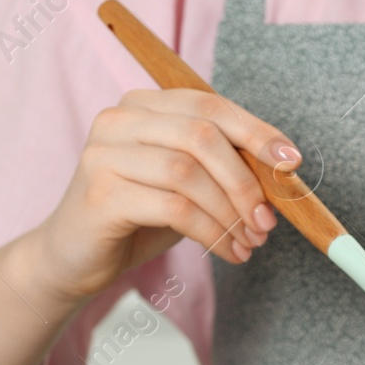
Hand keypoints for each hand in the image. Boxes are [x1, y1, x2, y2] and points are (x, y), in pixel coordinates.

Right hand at [30, 88, 300, 300]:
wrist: (72, 258)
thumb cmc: (137, 218)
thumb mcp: (187, 186)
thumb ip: (223, 169)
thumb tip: (281, 174)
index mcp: (144, 106)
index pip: (210, 105)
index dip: (256, 132)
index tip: (291, 163)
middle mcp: (119, 119)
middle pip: (202, 135)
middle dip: (245, 182)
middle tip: (267, 221)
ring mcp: (104, 154)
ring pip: (189, 173)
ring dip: (230, 214)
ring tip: (248, 242)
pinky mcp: (101, 193)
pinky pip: (174, 208)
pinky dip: (211, 233)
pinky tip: (227, 252)